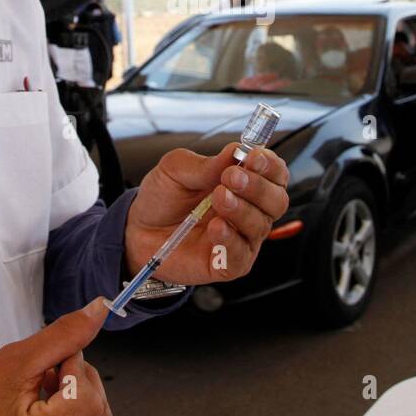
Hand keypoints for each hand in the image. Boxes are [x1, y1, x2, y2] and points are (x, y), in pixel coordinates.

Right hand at [0, 297, 112, 415]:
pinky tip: (50, 399)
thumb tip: (96, 311)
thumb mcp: (19, 360)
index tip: (49, 363)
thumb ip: (63, 335)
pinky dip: (75, 402)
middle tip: (43, 374)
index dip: (70, 367)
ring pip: (95, 408)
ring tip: (43, 386)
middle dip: (74, 375)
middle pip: (96, 400)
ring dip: (75, 387)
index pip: (86, 394)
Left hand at [125, 142, 289, 284]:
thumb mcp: (175, 169)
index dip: (270, 165)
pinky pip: (241, 255)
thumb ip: (205, 163)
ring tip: (218, 199)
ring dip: (241, 209)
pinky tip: (215, 228)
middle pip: (277, 200)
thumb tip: (234, 151)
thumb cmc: (164, 198)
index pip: (275, 174)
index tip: (253, 156)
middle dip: (257, 186)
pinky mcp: (229, 264)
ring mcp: (242, 239)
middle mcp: (250, 211)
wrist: (138, 230)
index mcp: (245, 183)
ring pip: (260, 225)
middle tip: (230, 177)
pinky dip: (231, 240)